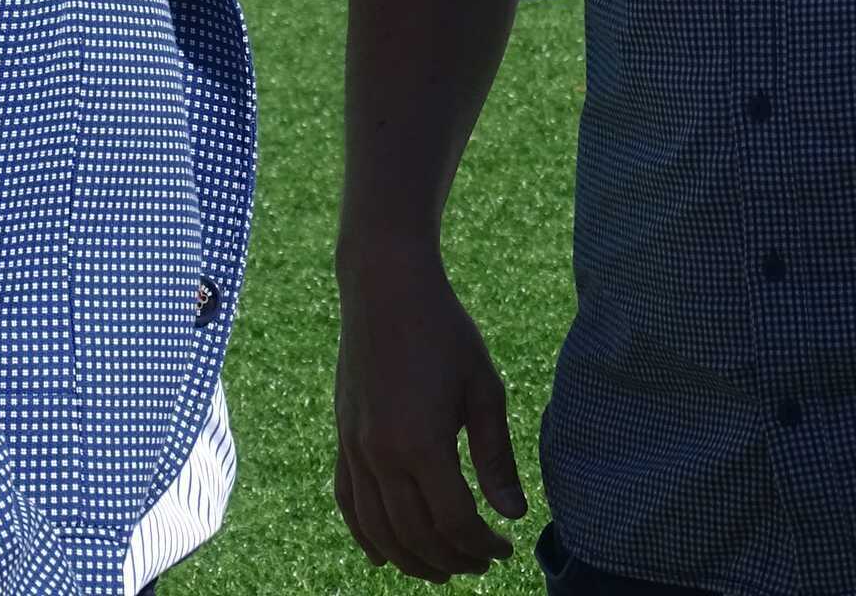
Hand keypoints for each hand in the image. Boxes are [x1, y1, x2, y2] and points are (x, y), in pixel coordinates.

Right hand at [334, 241, 526, 582]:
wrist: (386, 288)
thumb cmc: (444, 331)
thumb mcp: (483, 388)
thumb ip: (496, 456)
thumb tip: (513, 513)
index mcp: (421, 445)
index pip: (453, 523)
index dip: (481, 545)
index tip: (505, 548)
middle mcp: (380, 456)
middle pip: (416, 536)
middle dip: (452, 560)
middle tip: (482, 563)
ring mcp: (354, 450)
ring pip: (379, 531)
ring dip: (412, 559)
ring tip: (444, 567)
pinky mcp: (342, 439)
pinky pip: (348, 503)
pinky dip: (366, 536)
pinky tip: (384, 557)